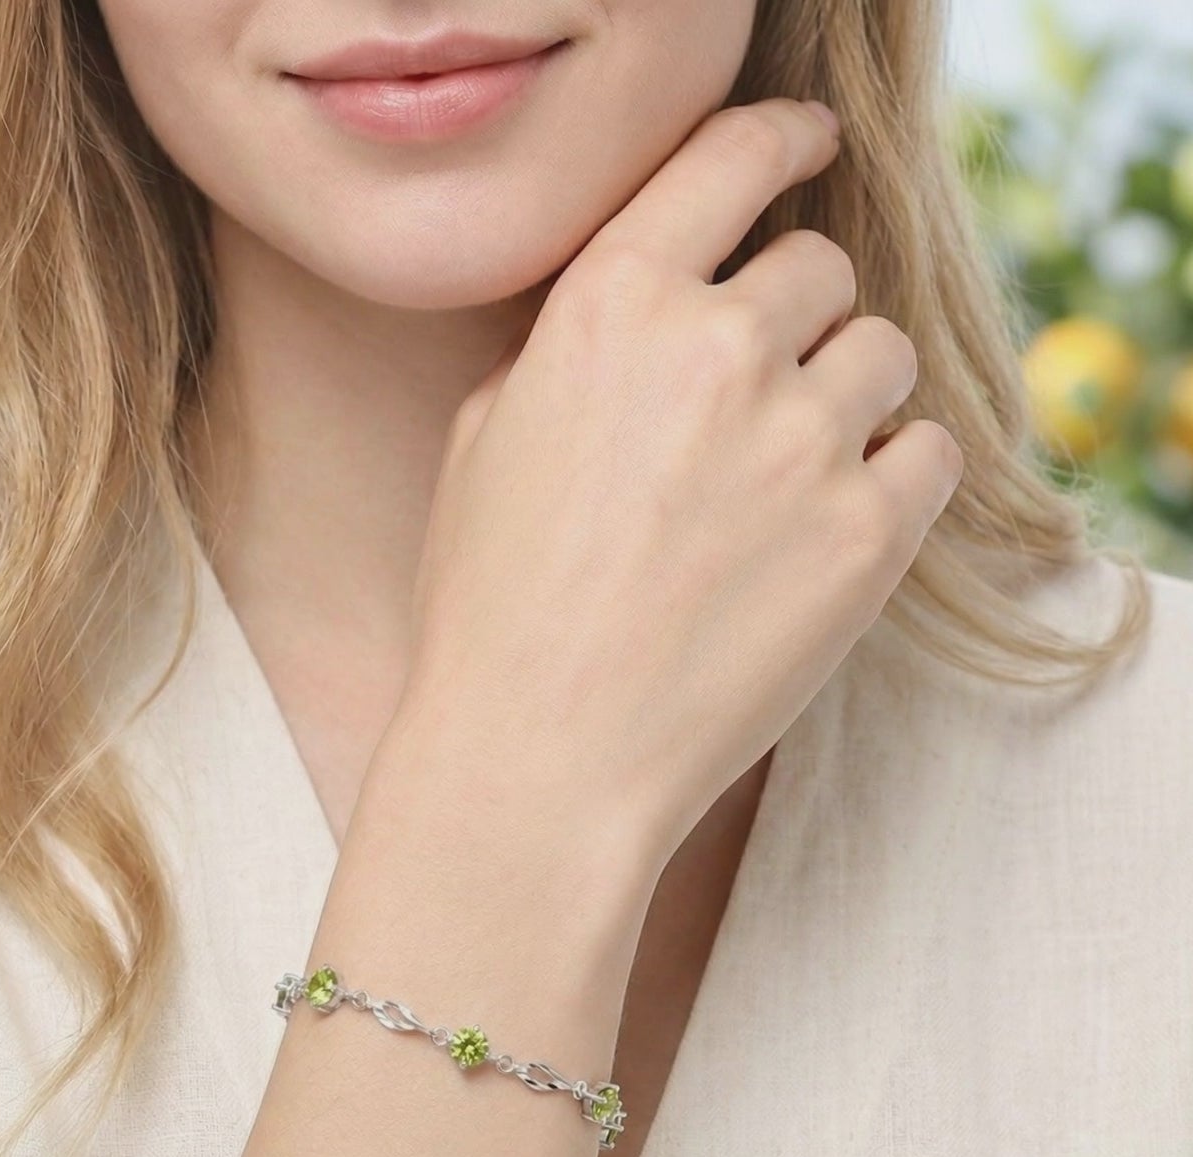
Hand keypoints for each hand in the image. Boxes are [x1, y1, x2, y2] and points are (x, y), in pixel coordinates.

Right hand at [399, 96, 963, 874]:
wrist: (540, 756)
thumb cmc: (492, 607)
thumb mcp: (485, 444)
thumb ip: (573, 352)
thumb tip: (642, 319)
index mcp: (609, 308)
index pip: (728, 159)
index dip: (781, 141)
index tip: (810, 145)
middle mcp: (715, 348)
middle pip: (819, 268)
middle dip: (797, 318)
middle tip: (762, 393)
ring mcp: (801, 440)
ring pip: (883, 355)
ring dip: (847, 397)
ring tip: (790, 475)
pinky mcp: (866, 534)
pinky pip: (929, 452)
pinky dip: (893, 474)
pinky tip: (833, 522)